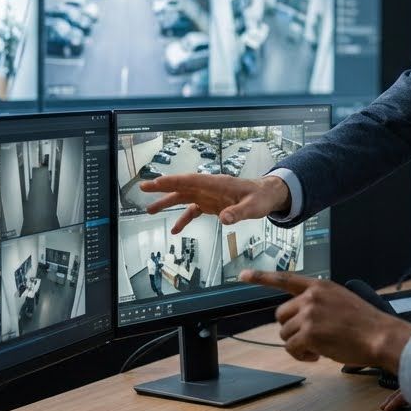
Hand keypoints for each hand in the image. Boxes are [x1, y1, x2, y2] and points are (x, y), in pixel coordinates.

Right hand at [139, 174, 290, 234]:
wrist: (267, 196)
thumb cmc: (261, 198)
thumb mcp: (253, 207)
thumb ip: (238, 212)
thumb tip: (224, 219)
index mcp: (217, 183)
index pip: (190, 180)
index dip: (172, 181)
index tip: (155, 182)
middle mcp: (209, 188)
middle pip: (182, 186)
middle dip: (163, 187)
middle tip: (143, 188)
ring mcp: (209, 195)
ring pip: (184, 197)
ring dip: (167, 202)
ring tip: (149, 210)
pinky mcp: (211, 204)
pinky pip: (193, 210)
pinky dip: (184, 219)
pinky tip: (175, 230)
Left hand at [240, 270, 410, 370]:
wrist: (380, 336)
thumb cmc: (366, 324)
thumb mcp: (342, 300)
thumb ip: (319, 302)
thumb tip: (300, 317)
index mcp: (320, 286)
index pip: (284, 278)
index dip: (261, 277)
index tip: (242, 275)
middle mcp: (311, 297)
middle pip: (280, 315)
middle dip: (291, 329)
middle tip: (311, 338)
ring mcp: (309, 314)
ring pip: (285, 334)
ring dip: (299, 344)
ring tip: (320, 347)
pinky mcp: (309, 333)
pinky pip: (292, 349)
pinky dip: (302, 356)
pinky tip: (318, 355)